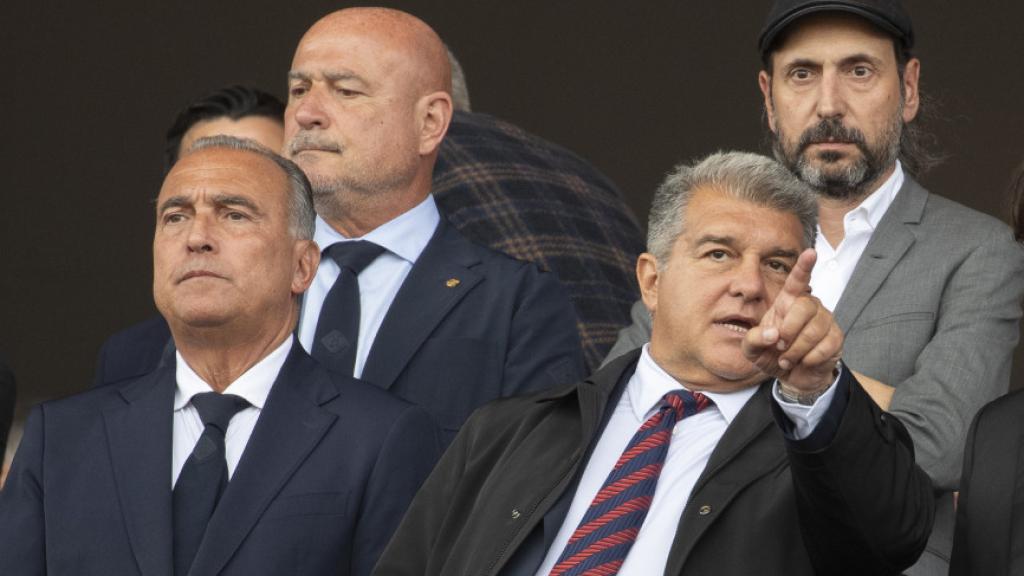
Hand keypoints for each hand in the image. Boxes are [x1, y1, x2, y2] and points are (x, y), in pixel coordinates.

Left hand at [741, 249, 842, 392]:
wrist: (791, 376)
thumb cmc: (771, 355)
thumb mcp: (752, 350)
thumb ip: (753, 340)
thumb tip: (772, 334)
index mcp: (787, 302)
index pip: (797, 280)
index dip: (804, 267)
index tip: (811, 252)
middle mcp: (809, 306)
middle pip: (804, 307)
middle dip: (789, 330)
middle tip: (779, 346)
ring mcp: (825, 321)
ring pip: (815, 329)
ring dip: (797, 349)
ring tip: (787, 358)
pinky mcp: (835, 338)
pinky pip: (826, 346)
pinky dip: (809, 359)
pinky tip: (802, 362)